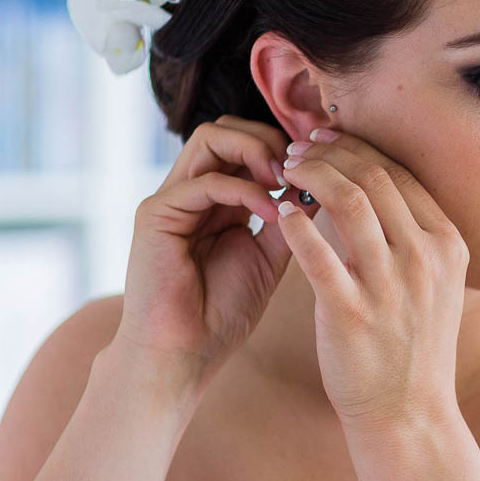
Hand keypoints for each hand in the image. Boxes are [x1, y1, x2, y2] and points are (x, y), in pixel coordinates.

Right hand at [114, 115, 295, 390]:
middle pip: (228, 127)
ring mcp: (171, 199)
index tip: (319, 171)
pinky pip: (204, 181)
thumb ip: (291, 219)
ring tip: (286, 183)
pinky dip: (245, 190)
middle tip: (302, 171)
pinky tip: (272, 214)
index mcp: (218, 198)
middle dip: (271, 139)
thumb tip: (325, 184)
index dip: (286, 147)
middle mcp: (191, 191)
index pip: (248, 142)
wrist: (184, 353)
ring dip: (257, 151)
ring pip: (211, 137)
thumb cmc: (223, 311)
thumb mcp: (271, 256)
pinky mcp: (155, 214)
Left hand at [274, 128, 468, 430]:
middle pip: (373, 177)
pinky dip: (294, 224)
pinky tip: (280, 213)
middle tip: (298, 148)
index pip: (401, 174)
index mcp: (447, 245)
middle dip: (331, 153)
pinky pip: (315, 253)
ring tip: (284, 171)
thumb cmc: (413, 348)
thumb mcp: (434, 286)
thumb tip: (374, 191)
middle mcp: (425, 258)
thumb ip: (412, 239)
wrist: (409, 414)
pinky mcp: (351, 311)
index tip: (328, 140)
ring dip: (309, 175)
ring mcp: (391, 284)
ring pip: (346, 201)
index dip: (359, 148)